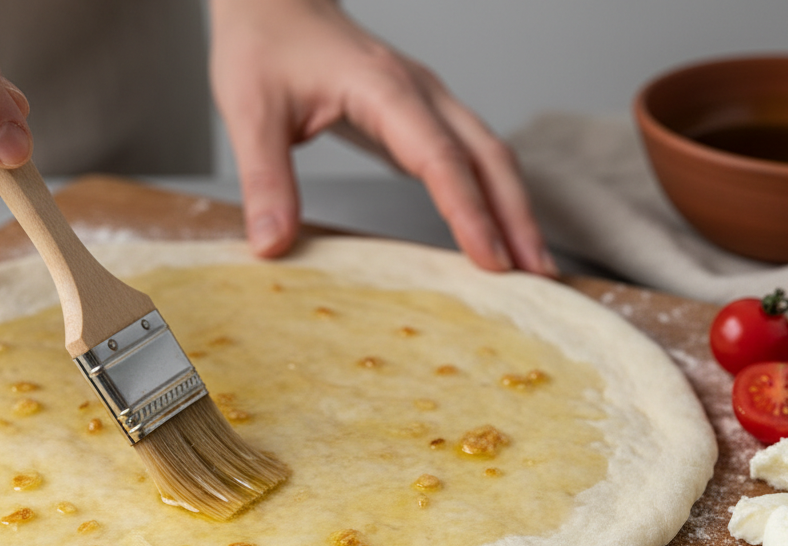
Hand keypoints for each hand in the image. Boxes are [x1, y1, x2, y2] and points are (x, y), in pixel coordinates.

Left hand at [209, 0, 555, 275]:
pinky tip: (499, 233)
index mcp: (383, 88)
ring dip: (515, 208)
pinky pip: (472, 156)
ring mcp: (428, 102)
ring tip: (533, 265)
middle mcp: (420, 92)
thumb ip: (265, 180)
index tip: (490, 261)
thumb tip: (271, 245)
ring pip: (491, 155)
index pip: (440, 158)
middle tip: (538, 275)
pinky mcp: (424, 115)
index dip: (469, 212)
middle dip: (517, 217)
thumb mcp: (249, 112)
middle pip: (489, 156)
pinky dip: (493, 195)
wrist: (273, 2)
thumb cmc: (263, 47)